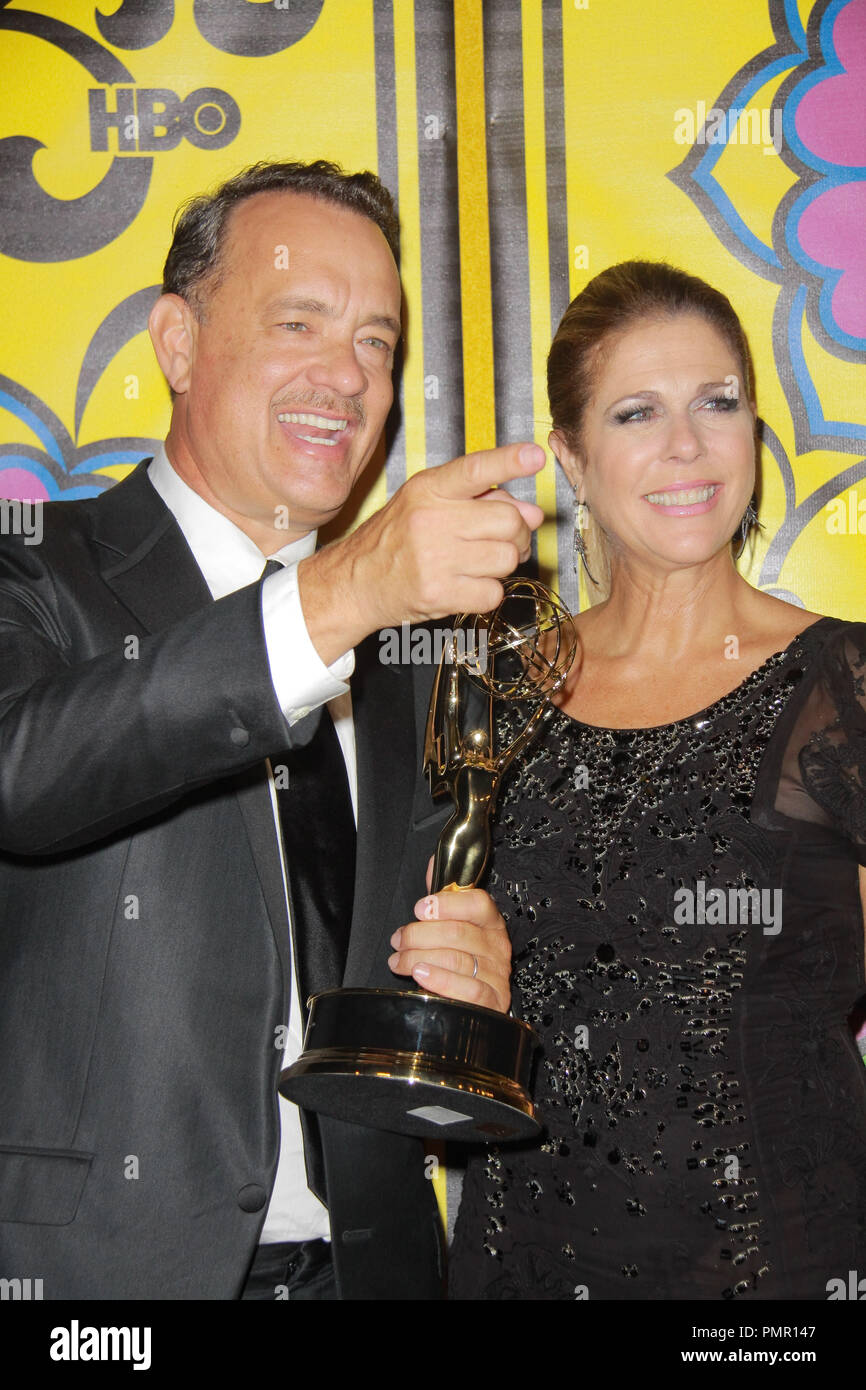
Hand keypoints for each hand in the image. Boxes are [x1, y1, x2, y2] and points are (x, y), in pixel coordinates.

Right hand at [299, 442, 545, 663]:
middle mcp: (431, 520)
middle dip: (518, 533)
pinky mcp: (439, 593)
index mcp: (428, 489)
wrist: (356, 582)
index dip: (508, 461)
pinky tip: (469, 585)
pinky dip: (489, 592)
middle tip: (506, 541)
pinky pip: (493, 593)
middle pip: (508, 521)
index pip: (475, 469)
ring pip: (507, 558)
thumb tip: (532, 512)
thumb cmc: (396, 540)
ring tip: (482, 563)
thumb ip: (480, 499)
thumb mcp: (428, 504)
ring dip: (504, 564)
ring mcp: (434, 558)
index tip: (534, 456)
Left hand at [387, 883, 511, 1013]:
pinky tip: (420, 975)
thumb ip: (444, 897)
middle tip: (398, 939)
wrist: (479, 1001)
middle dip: (419, 935)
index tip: (420, 908)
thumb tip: (434, 862)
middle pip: (458, 933)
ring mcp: (497, 975)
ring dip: (418, 958)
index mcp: (490, 922)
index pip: (478, 904)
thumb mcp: (455, 924)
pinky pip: (468, 989)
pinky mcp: (492, 1001)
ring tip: (398, 960)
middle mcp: (497, 946)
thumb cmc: (463, 958)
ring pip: (456, 960)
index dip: (447, 904)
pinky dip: (440, 981)